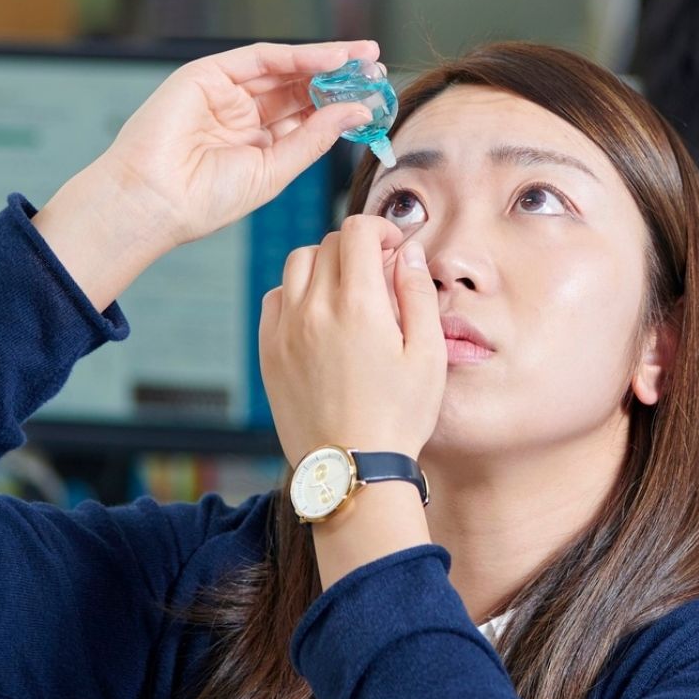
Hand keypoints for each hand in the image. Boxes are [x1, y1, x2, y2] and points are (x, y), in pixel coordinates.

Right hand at [34, 40, 380, 308]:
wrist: (154, 202)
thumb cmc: (204, 200)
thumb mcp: (275, 170)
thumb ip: (313, 138)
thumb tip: (356, 113)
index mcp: (257, 142)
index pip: (307, 115)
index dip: (341, 104)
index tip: (376, 99)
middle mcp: (243, 113)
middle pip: (301, 87)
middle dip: (340, 77)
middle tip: (378, 70)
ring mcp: (225, 92)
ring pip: (285, 68)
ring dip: (325, 61)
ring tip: (364, 60)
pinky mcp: (207, 74)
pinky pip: (261, 59)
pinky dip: (297, 56)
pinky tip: (330, 59)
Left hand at [260, 215, 446, 469]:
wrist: (352, 469)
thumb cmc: (398, 416)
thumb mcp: (428, 355)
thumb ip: (418, 295)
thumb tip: (407, 253)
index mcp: (359, 305)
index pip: (356, 231)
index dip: (380, 229)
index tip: (393, 247)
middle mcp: (314, 309)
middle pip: (327, 244)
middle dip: (356, 247)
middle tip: (378, 274)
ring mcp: (285, 330)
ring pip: (297, 265)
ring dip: (324, 265)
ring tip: (347, 292)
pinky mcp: (269, 352)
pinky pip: (275, 299)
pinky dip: (296, 293)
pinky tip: (319, 316)